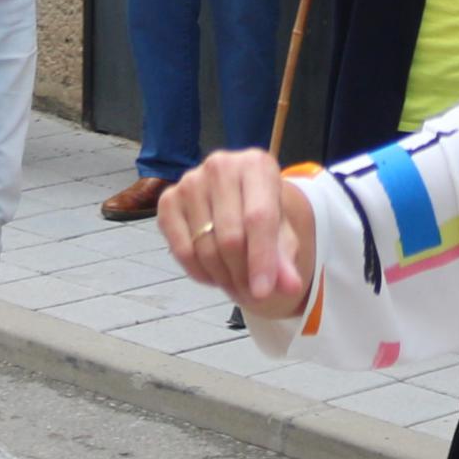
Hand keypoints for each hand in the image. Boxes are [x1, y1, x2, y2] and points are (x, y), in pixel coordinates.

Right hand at [158, 149, 314, 317]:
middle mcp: (221, 165)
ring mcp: (190, 180)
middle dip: (241, 274)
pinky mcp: (168, 199)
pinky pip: (181, 250)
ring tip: (235, 281)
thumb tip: (290, 287)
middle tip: (251, 292)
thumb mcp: (283, 236)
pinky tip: (213, 273)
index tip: (263, 293)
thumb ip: (286, 261)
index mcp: (256, 165)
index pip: (259, 218)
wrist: (237, 202)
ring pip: (204, 247)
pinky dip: (199, 272)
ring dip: (222, 276)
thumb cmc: (263, 217)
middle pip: (230, 236)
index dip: (261, 259)